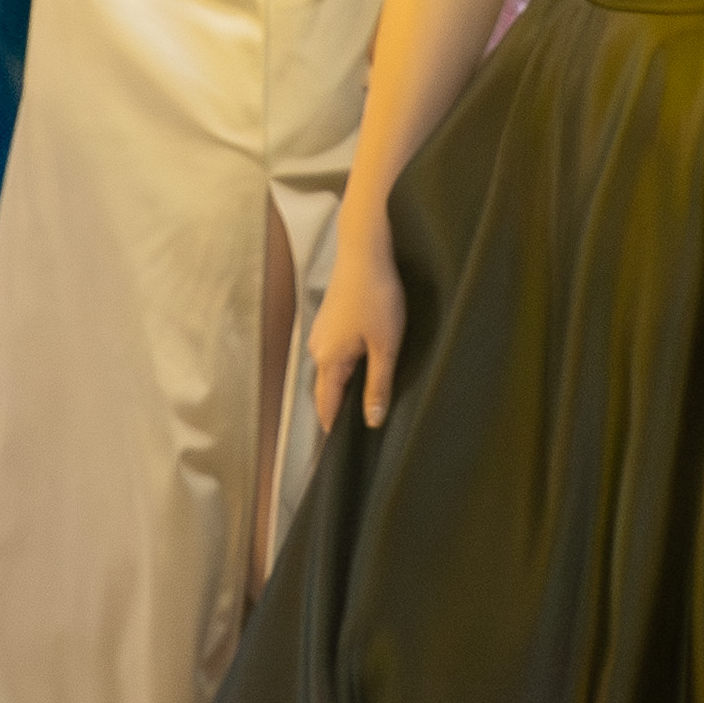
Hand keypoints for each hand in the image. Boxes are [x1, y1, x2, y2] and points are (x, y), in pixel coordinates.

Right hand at [308, 231, 405, 430]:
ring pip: (331, 369)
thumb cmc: (377, 297)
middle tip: (357, 428)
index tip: (338, 449)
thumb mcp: (386, 347)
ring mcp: (320, 333)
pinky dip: (345, 364)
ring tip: (362, 398)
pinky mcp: (328, 319)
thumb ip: (378, 386)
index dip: (332, 428)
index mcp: (329, 361)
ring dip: (343, 384)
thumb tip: (372, 421)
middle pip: (326, 389)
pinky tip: (362, 362)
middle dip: (339, 408)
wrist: (364, 253)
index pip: (326, 406)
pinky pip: (334, 352)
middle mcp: (317, 349)